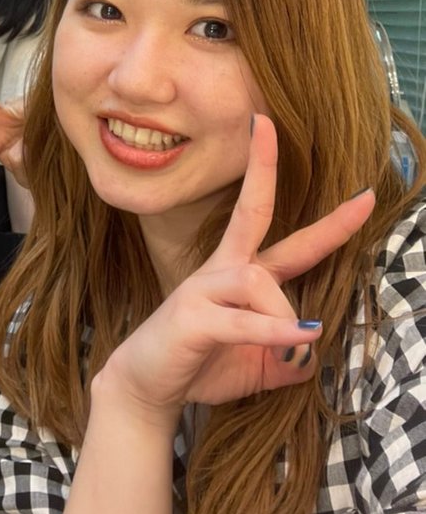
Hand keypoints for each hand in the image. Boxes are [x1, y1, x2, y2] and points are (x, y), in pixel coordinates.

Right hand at [99, 115, 374, 419]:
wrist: (147, 387)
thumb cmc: (202, 364)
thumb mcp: (262, 364)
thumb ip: (292, 357)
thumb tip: (313, 353)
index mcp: (243, 275)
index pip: (290, 239)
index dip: (330, 222)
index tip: (365, 196)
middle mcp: (223, 271)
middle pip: (250, 210)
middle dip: (262, 167)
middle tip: (267, 125)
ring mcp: (203, 290)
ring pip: (257, 279)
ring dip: (285, 313)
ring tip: (297, 341)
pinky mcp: (192, 318)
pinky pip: (243, 320)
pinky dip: (276, 329)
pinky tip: (300, 335)